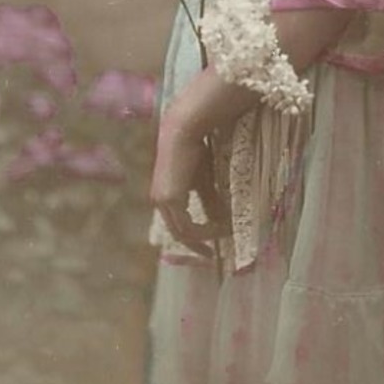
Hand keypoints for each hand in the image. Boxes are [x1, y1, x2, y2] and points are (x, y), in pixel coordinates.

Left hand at [150, 111, 225, 253]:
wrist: (185, 130)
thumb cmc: (195, 150)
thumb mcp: (204, 181)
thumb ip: (210, 202)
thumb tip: (221, 221)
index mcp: (165, 196)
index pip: (178, 224)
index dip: (195, 237)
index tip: (213, 243)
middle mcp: (160, 201)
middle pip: (179, 233)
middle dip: (198, 244)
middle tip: (213, 254)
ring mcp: (163, 201)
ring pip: (182, 232)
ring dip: (204, 237)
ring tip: (223, 237)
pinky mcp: (170, 199)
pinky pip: (186, 226)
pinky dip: (203, 231)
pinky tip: (218, 228)